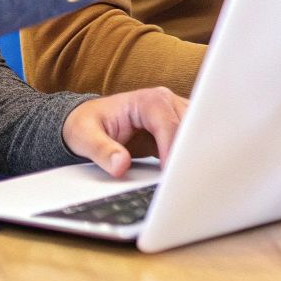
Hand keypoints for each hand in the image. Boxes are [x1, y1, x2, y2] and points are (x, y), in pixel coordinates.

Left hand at [62, 87, 188, 177]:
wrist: (87, 121)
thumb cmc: (86, 124)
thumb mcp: (85, 137)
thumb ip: (102, 151)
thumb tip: (120, 165)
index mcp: (147, 100)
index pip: (169, 123)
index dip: (171, 149)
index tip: (168, 172)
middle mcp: (165, 102)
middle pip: (189, 126)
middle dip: (188, 152)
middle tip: (182, 179)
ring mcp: (173, 114)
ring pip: (196, 132)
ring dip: (193, 154)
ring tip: (187, 178)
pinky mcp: (175, 129)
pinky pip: (191, 141)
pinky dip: (190, 156)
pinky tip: (186, 174)